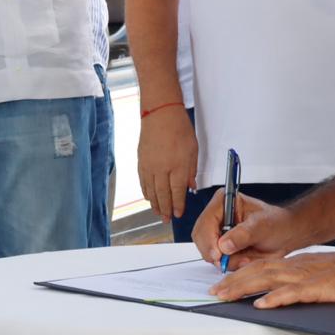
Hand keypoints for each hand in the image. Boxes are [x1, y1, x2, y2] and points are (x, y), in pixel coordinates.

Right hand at [137, 105, 196, 222]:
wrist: (160, 114)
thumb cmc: (179, 128)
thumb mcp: (193, 149)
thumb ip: (191, 170)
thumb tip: (191, 186)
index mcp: (178, 166)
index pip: (178, 192)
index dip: (178, 205)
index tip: (179, 214)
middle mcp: (162, 169)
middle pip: (163, 195)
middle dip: (166, 210)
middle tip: (167, 219)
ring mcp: (149, 166)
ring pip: (151, 191)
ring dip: (155, 205)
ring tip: (158, 213)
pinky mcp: (141, 162)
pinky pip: (143, 182)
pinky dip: (146, 192)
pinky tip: (149, 198)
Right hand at [192, 189, 297, 268]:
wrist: (285, 236)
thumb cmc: (276, 223)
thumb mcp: (263, 226)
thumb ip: (243, 234)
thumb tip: (224, 245)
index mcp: (224, 202)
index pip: (206, 221)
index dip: (209, 240)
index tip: (218, 254)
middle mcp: (217, 217)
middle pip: (201, 238)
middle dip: (215, 253)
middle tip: (229, 261)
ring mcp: (217, 233)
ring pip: (208, 252)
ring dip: (226, 260)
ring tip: (247, 257)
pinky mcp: (221, 247)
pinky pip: (217, 261)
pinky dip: (230, 264)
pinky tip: (245, 259)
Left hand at [209, 251, 334, 308]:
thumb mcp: (317, 271)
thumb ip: (297, 278)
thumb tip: (277, 291)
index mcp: (295, 263)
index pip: (260, 266)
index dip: (238, 275)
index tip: (221, 284)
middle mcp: (294, 267)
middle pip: (256, 272)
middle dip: (232, 282)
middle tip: (213, 292)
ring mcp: (304, 277)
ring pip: (267, 280)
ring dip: (244, 288)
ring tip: (225, 296)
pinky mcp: (316, 288)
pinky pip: (292, 293)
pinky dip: (275, 298)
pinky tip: (262, 304)